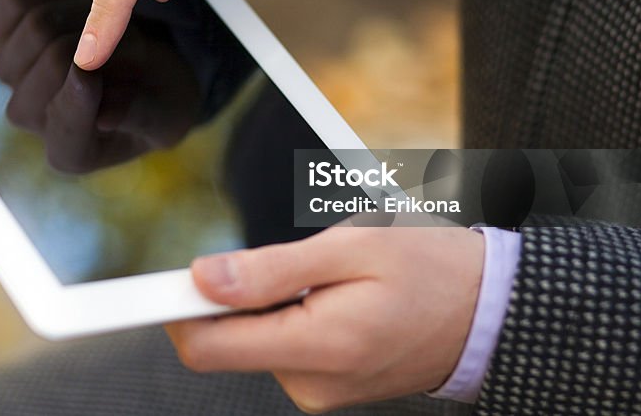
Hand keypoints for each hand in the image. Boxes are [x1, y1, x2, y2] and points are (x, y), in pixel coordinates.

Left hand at [0, 0, 201, 171]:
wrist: (141, 63)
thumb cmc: (159, 95)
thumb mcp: (168, 112)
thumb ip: (140, 115)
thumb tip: (105, 116)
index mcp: (70, 151)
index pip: (65, 121)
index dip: (84, 92)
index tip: (113, 67)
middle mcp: (31, 116)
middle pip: (55, 59)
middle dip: (106, 39)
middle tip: (135, 36)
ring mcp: (12, 73)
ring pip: (37, 24)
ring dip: (87, 10)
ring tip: (111, 19)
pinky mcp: (3, 31)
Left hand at [166, 228, 483, 412]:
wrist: (492, 313)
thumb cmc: (431, 270)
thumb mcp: (352, 249)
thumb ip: (272, 270)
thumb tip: (202, 280)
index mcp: (318, 347)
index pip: (208, 346)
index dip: (172, 311)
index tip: (147, 282)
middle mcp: (310, 383)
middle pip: (228, 339)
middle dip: (241, 291)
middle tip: (296, 259)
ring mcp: (319, 390)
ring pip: (257, 337)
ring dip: (275, 299)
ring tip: (332, 276)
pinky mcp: (326, 386)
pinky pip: (284, 344)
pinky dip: (295, 314)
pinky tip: (338, 296)